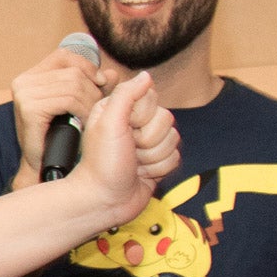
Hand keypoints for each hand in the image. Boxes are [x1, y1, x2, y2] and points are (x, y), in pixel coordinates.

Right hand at [9, 42, 117, 178]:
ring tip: (89, 118)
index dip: (87, 67)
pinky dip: (82, 110)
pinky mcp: (29, 109)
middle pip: (73, 73)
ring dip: (89, 103)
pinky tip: (82, 122)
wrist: (45, 164)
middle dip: (92, 90)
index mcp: (30, 77)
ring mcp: (24, 94)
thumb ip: (95, 87)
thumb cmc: (60, 136)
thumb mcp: (78, 105)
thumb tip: (112, 73)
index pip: (64, 56)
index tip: (99, 84)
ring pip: (74, 86)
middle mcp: (23, 82)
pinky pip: (68, 100)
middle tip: (95, 110)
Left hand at [62, 69, 178, 228]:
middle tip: (128, 150)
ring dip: (152, 157)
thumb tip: (146, 75)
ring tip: (132, 164)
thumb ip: (126, 95)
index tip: (125, 129)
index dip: (142, 116)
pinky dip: (158, 169)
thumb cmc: (101, 163)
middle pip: (167, 119)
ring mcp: (146, 144)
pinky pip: (175, 158)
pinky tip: (140, 174)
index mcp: (119, 110)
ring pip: (173, 140)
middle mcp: (133, 125)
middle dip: (148, 140)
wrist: (102, 200)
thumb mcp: (108, 122)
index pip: (152, 98)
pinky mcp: (156, 162)